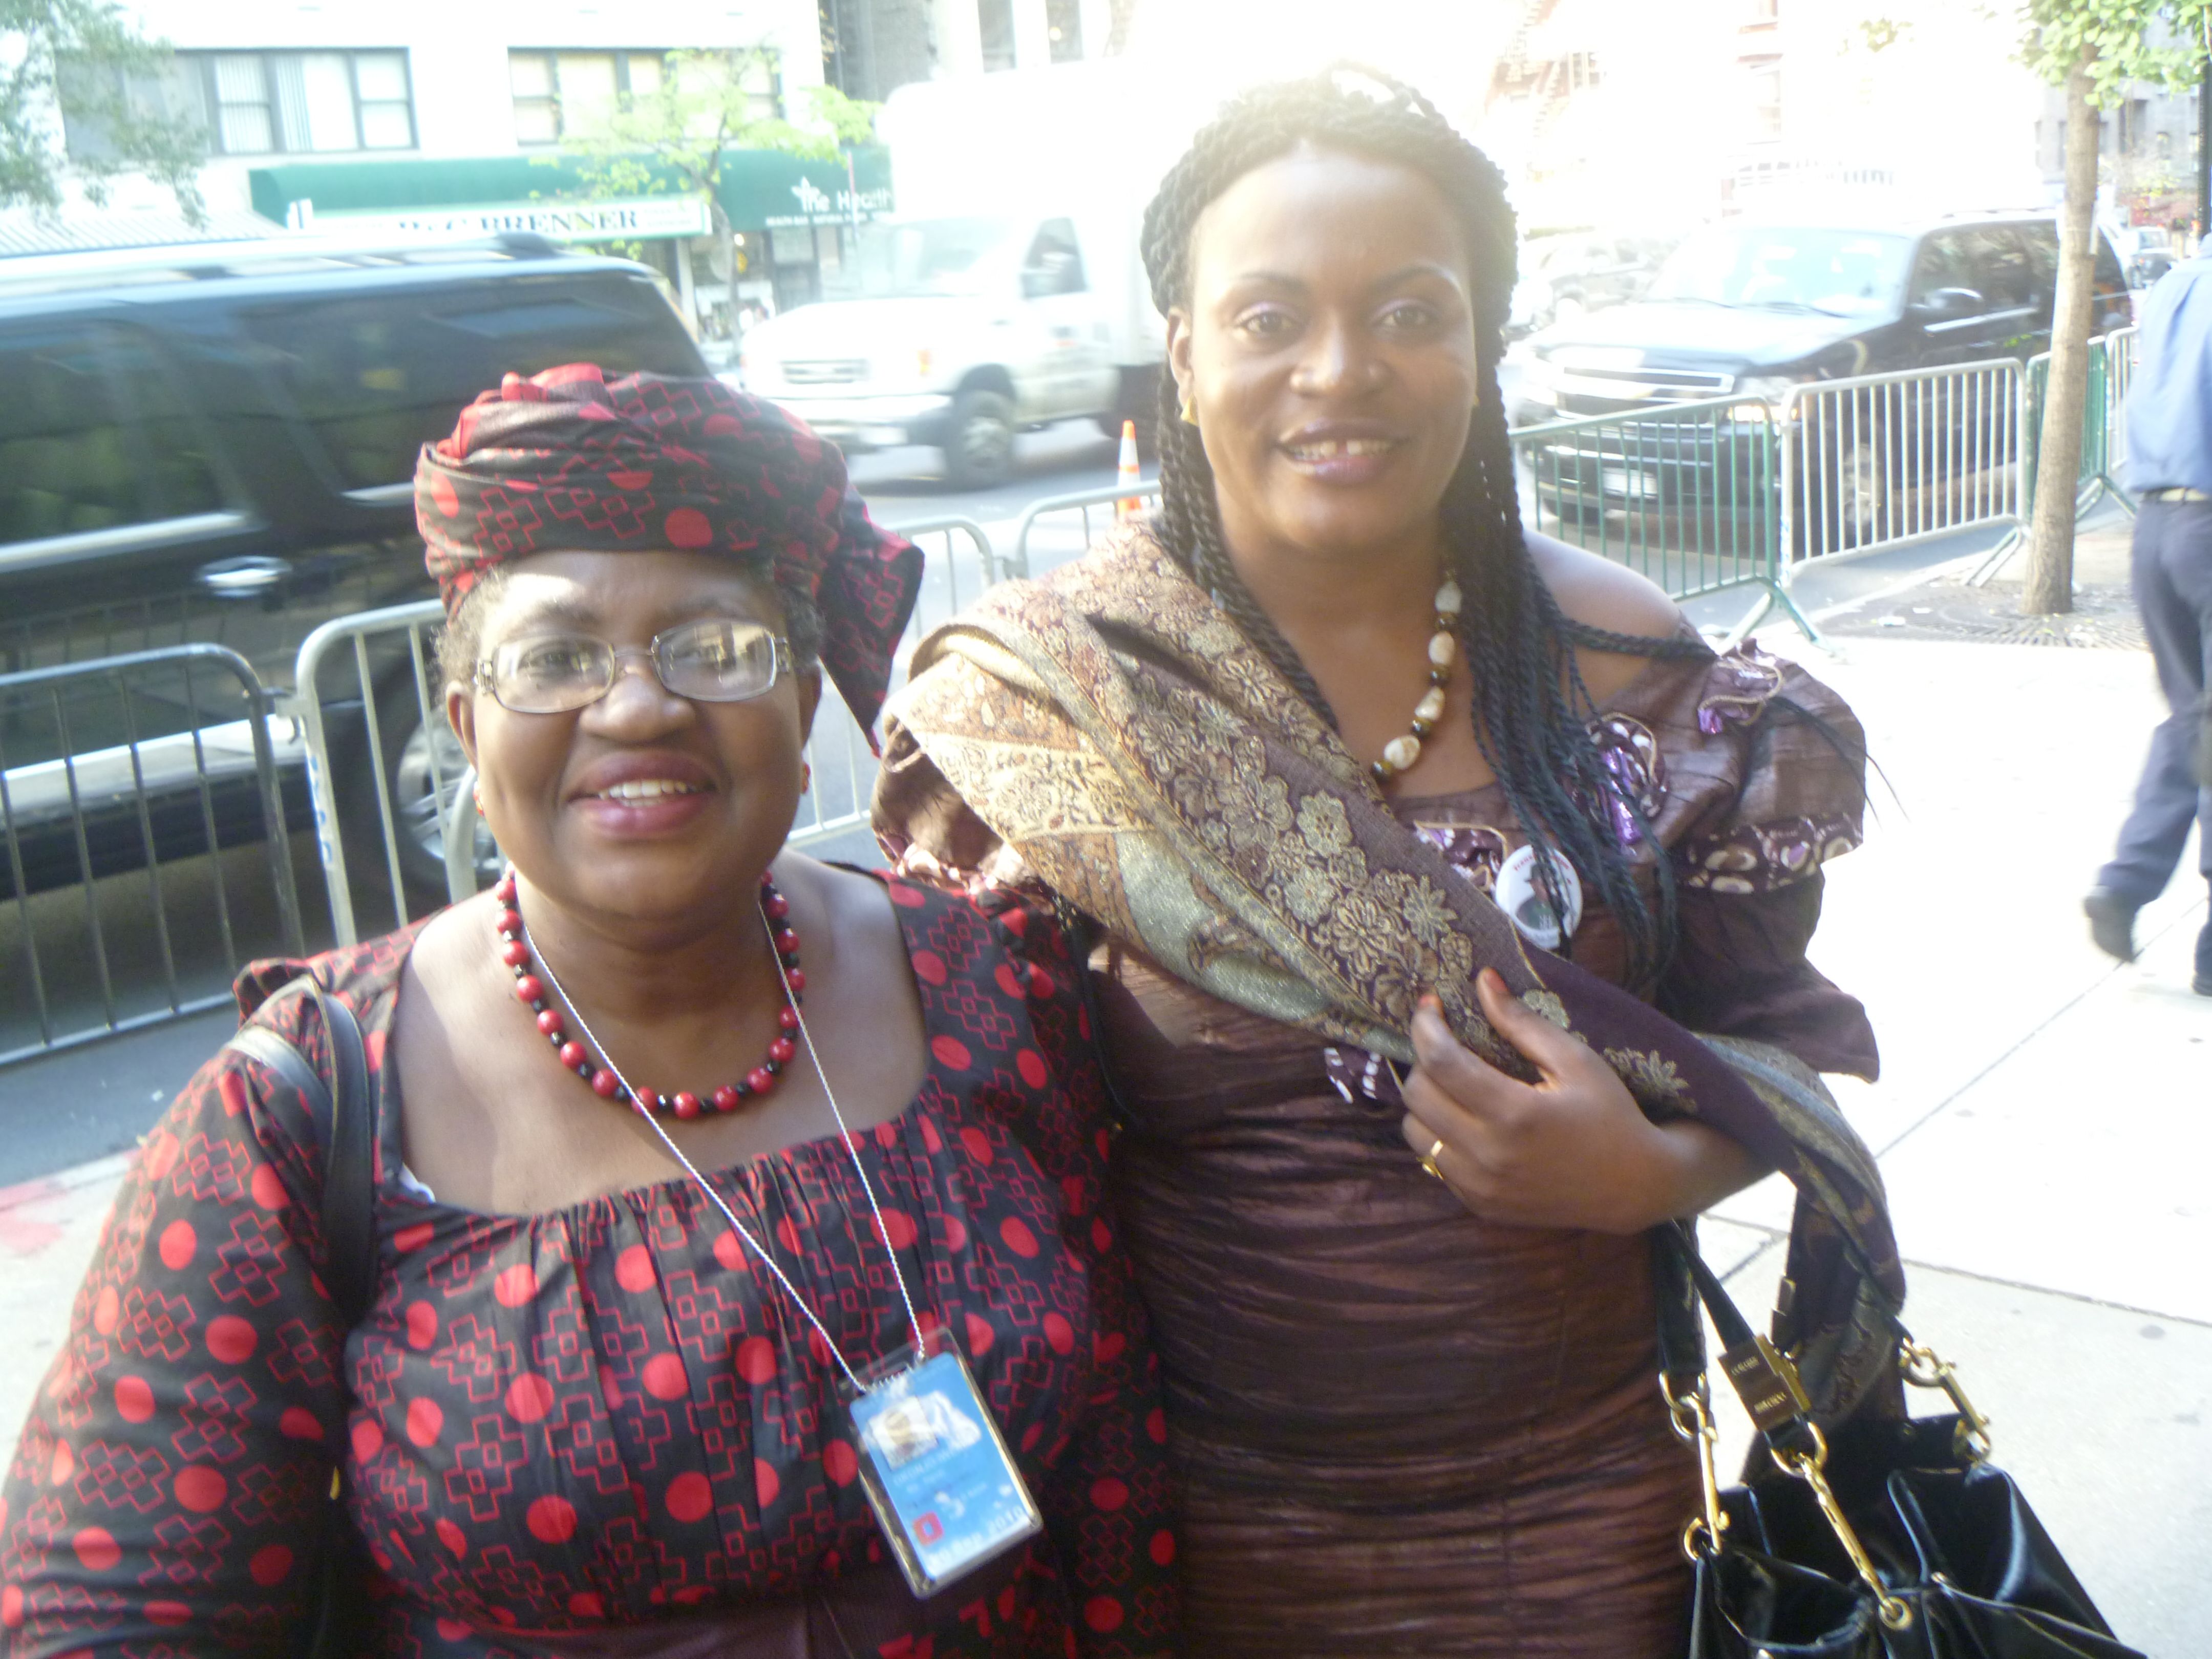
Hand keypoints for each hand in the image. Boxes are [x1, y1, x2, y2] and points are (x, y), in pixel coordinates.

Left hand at [1397, 969, 1764, 1232]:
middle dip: (1423, 1060)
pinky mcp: (1479, 1205)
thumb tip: (1483, 980)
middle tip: (1447, 1044)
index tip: (1430, 1005)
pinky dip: (1438, 1135)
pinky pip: (1433, 1162)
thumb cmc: (1610, 1114)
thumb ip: (1522, 1022)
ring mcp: (1480, 1187)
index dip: (1426, 1027)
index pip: (1440, 1062)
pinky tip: (1467, 1120)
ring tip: (1454, 1083)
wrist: (1634, 1186)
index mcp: (1514, 1114)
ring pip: (1414, 1132)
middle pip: (1417, 1096)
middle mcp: (1488, 1156)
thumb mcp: (1575, 1060)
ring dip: (1426, 1100)